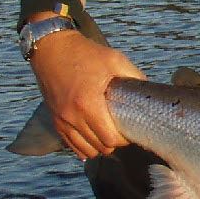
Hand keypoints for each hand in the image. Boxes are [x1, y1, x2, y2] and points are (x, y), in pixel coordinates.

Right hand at [28, 31, 145, 159]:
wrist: (51, 48)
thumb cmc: (85, 54)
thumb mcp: (114, 59)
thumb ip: (134, 76)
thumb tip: (148, 91)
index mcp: (88, 103)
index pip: (110, 138)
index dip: (124, 139)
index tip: (129, 130)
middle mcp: (73, 116)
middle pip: (100, 147)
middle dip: (114, 143)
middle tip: (121, 131)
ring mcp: (62, 120)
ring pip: (85, 150)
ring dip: (99, 146)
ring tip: (107, 134)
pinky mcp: (55, 120)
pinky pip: (71, 146)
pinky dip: (83, 146)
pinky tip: (92, 138)